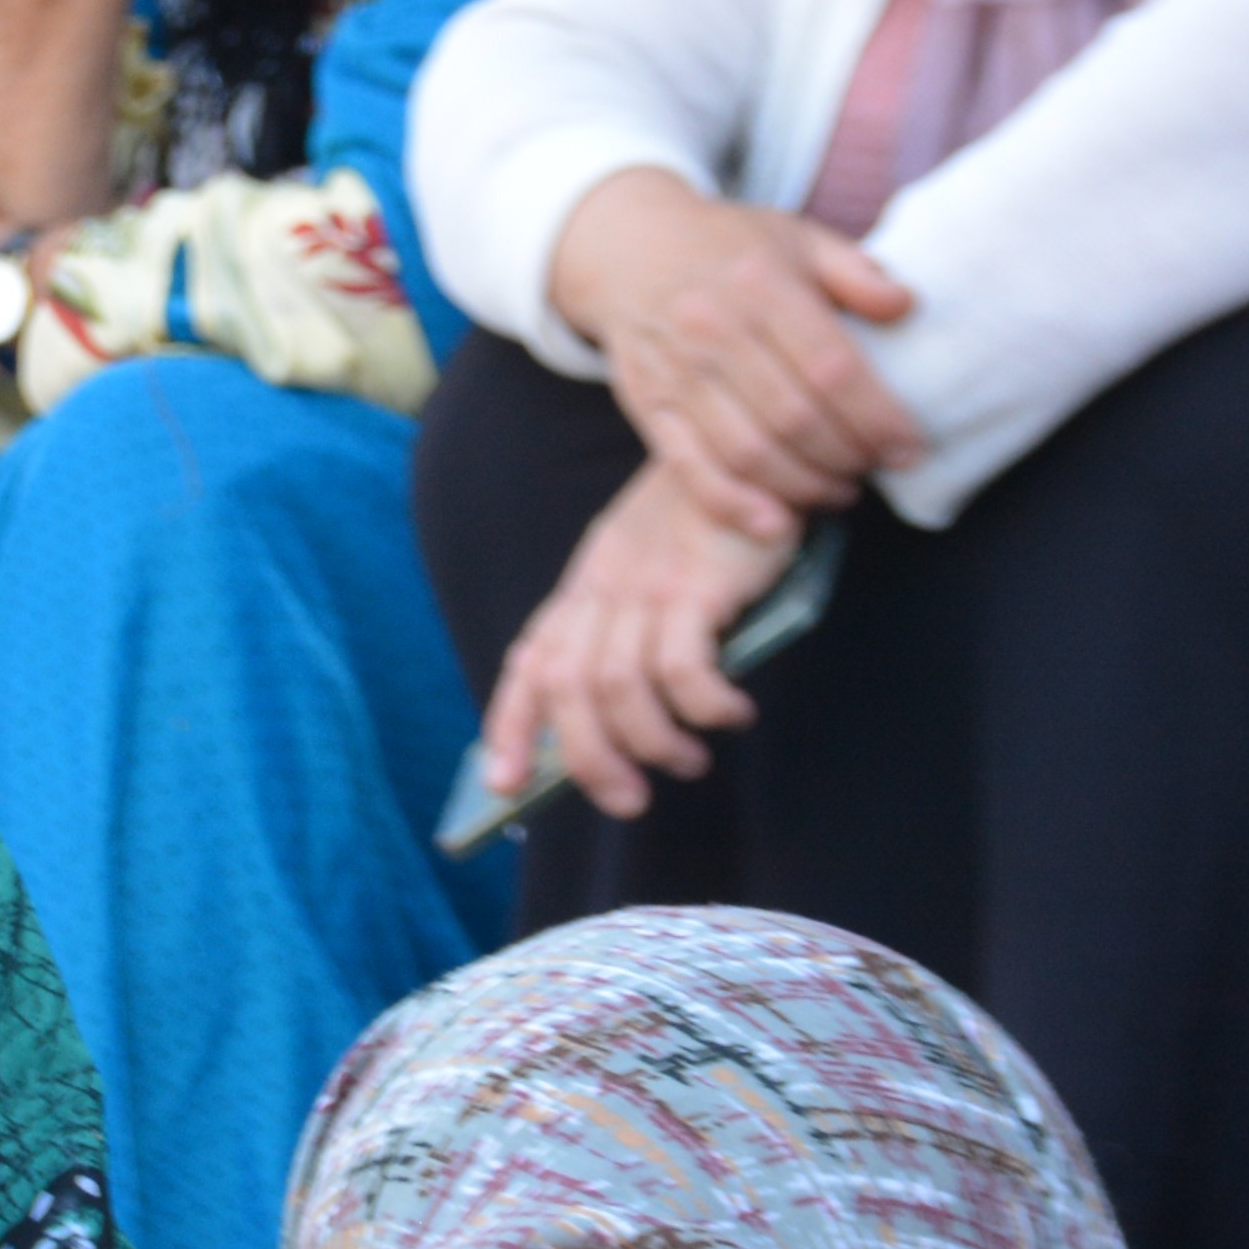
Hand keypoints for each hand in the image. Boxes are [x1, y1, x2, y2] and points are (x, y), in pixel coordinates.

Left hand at [478, 466, 803, 822]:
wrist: (745, 448)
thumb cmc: (700, 526)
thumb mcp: (643, 570)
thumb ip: (624, 629)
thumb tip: (618, 725)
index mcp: (583, 590)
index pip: (531, 663)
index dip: (512, 726)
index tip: (504, 786)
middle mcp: (603, 589)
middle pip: (568, 688)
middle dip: (590, 760)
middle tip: (631, 799)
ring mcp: (647, 585)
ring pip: (618, 686)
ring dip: (653, 741)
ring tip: (688, 759)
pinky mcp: (698, 585)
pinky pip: (682, 667)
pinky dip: (704, 705)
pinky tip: (733, 712)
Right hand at [539, 170, 926, 543]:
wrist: (628, 249)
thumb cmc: (728, 247)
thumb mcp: (797, 236)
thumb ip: (855, 271)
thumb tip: (906, 306)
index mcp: (761, 283)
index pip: (830, 367)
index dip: (877, 418)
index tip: (909, 448)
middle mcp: (713, 327)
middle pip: (794, 418)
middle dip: (848, 457)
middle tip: (875, 469)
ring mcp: (675, 371)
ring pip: (749, 452)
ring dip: (804, 486)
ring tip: (838, 490)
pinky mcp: (648, 406)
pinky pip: (691, 469)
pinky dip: (735, 505)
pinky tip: (777, 522)